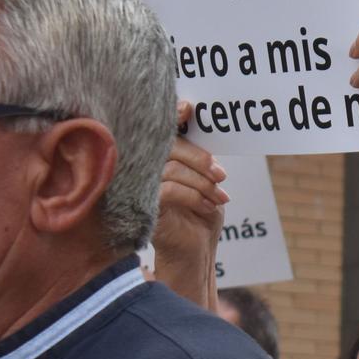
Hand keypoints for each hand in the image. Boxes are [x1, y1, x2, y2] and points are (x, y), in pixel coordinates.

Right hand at [150, 101, 225, 307]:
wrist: (195, 250)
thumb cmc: (200, 211)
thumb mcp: (205, 179)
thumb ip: (200, 156)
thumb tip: (204, 129)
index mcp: (157, 157)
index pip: (160, 131)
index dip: (170, 115)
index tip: (188, 108)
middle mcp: (141, 168)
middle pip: (167, 147)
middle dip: (199, 158)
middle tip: (221, 175)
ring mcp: (136, 186)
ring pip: (170, 168)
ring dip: (201, 182)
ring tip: (220, 196)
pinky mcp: (141, 206)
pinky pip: (168, 190)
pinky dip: (195, 196)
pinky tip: (210, 206)